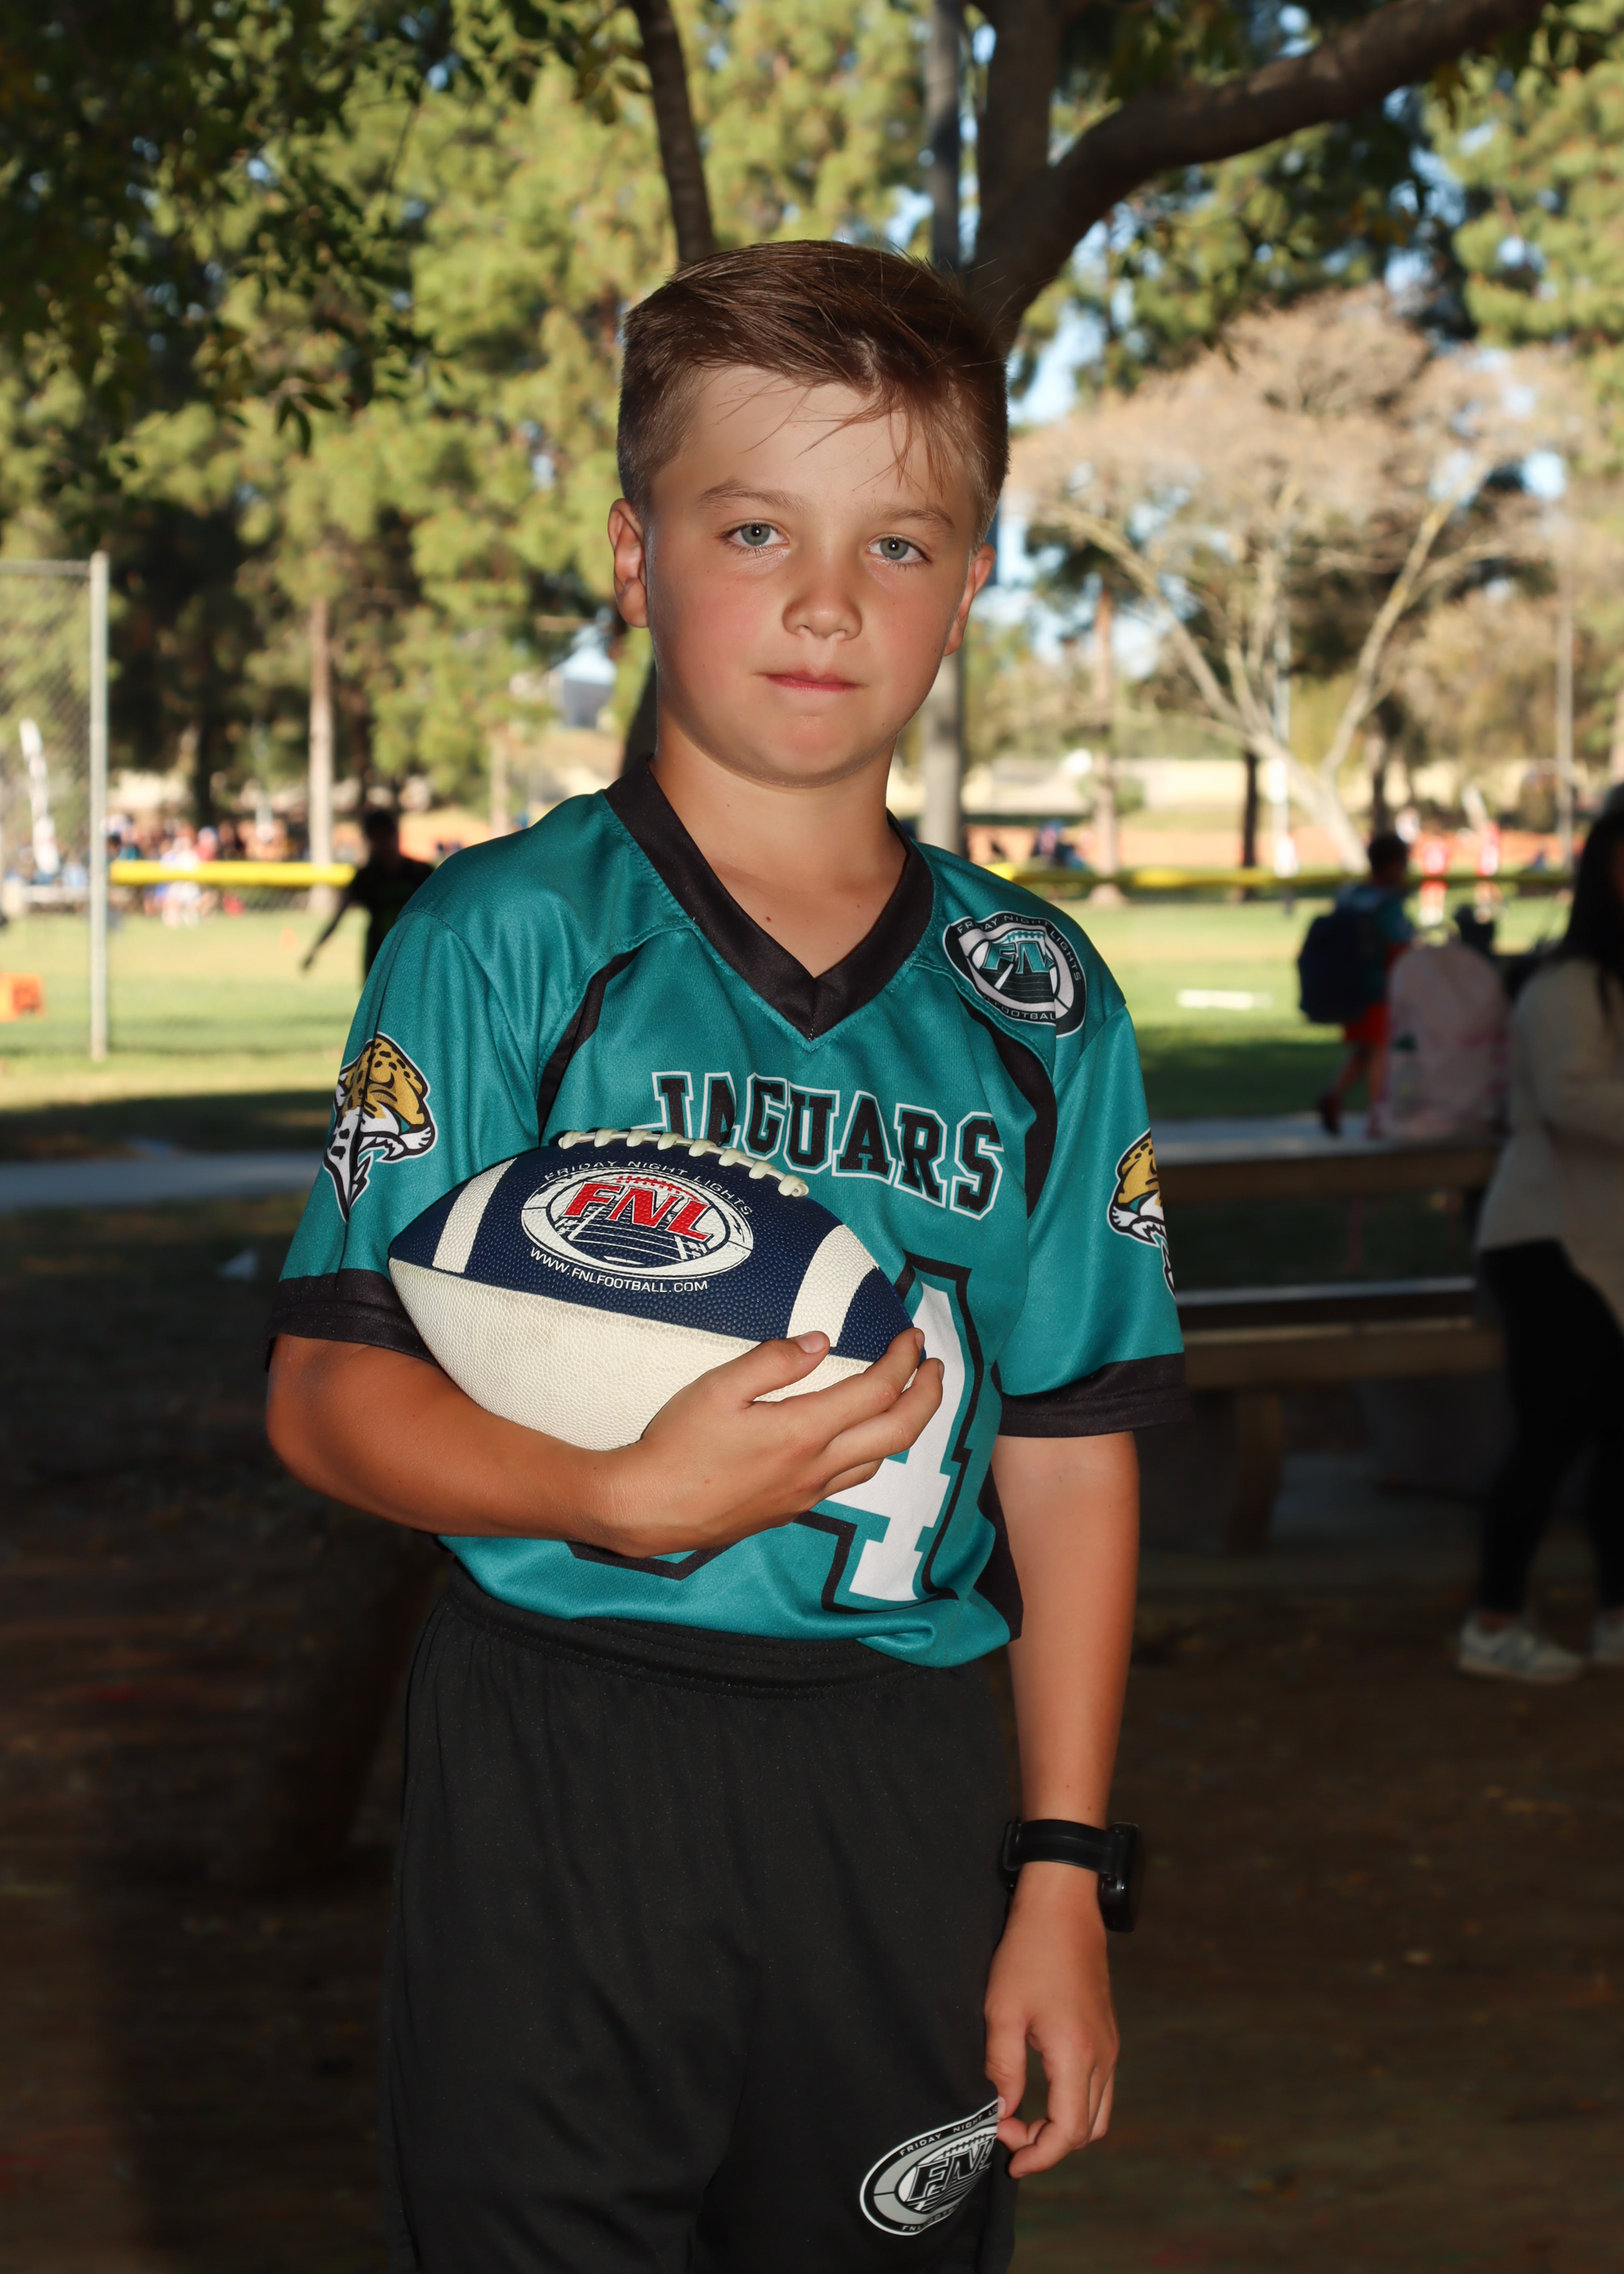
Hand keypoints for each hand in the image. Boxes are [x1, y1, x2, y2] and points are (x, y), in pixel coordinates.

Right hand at [592, 1327, 940, 1559]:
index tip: (912, 1335)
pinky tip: (856, 1436)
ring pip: (879, 1460)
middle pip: (899, 1432)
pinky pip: (849, 1479)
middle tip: (935, 1366)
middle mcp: (816, 1467)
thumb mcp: (717, 1388)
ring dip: (903, 1425)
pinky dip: (871, 1450)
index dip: (903, 1359)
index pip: (877, 1390)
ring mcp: (807, 1493)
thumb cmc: (676, 1446)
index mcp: (803, 1432)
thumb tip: (819, 1340)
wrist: (647, 1510)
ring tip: (904, 1397)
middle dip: (928, 1395)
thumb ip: (772, 1360)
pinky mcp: (793, 1508)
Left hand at [983, 1864, 1118, 2176]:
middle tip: (1008, 2135)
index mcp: (1076, 2053)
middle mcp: (1103, 2056)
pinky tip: (1041, 2094)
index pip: (1067, 2132)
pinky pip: (1099, 2089)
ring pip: (1097, 2113)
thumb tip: (1002, 2114)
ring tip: (1022, 2121)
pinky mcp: (1107, 2034)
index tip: (1009, 2158)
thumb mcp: (1002, 2011)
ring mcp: (1110, 2045)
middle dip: (1049, 2146)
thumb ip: (1003, 2069)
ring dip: (1064, 2129)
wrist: (1063, 1906)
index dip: (1039, 2156)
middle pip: (1087, 2131)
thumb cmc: (1028, 1952)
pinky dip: (1074, 2106)